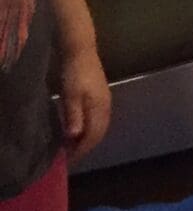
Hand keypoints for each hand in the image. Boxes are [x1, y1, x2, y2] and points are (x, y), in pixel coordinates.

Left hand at [59, 44, 110, 158]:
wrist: (80, 51)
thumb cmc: (73, 74)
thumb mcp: (70, 95)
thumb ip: (74, 116)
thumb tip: (75, 137)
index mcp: (100, 108)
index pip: (93, 136)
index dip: (81, 149)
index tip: (67, 160)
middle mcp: (106, 106)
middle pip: (99, 133)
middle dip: (86, 146)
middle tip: (70, 156)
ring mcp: (106, 100)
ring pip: (100, 126)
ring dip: (89, 138)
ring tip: (73, 145)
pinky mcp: (102, 96)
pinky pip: (99, 119)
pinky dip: (90, 129)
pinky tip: (79, 129)